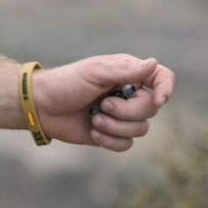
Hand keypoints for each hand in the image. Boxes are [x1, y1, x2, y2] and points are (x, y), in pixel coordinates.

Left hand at [32, 55, 174, 151]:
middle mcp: (129, 93)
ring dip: (115, 126)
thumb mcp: (94, 72)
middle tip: (102, 104)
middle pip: (151, 109)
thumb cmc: (66, 83)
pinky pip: (127, 144)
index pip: (161, 77)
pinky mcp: (112, 134)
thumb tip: (153, 63)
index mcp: (127, 73)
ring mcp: (121, 115)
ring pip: (141, 129)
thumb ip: (125, 71)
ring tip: (94, 117)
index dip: (166, 89)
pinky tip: (92, 130)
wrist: (41, 106)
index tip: (159, 100)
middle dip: (127, 111)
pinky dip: (109, 140)